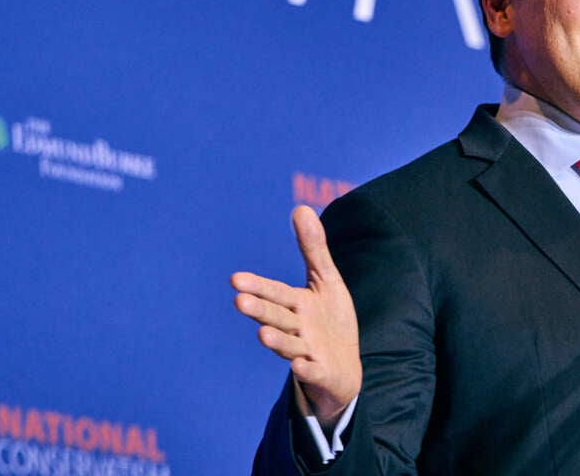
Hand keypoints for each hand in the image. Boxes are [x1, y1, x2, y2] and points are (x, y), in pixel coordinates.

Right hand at [232, 205, 362, 427]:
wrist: (343, 365)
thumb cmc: (329, 319)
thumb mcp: (326, 279)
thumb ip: (312, 248)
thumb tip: (300, 208)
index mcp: (296, 305)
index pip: (276, 293)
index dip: (258, 286)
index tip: (235, 279)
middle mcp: (297, 329)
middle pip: (277, 318)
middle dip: (259, 310)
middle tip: (238, 301)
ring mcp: (308, 351)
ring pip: (290, 345)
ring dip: (277, 341)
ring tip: (262, 335)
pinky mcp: (322, 371)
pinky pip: (314, 370)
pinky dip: (307, 369)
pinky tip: (301, 365)